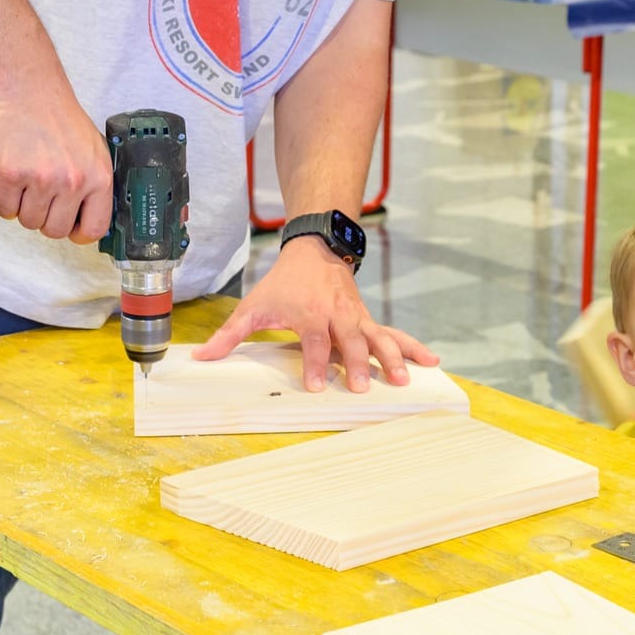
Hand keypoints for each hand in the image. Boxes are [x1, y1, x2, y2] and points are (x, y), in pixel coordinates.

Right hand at [0, 94, 111, 243]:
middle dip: (46, 218)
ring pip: (28, 222)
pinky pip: (5, 209)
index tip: (70, 226)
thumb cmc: (60, 120)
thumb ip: (93, 186)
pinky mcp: (11, 174)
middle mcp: (72, 181)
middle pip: (55, 230)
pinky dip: (5, 199)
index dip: (79, 232)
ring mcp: (41, 179)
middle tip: (43, 196)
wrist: (29, 93)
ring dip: (24, 207)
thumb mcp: (94, 151)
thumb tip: (88, 219)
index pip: (94, 228)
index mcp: (98, 177)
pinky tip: (13, 177)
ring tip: (28, 181)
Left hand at [193, 237, 438, 391]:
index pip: (312, 341)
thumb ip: (230, 334)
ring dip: (391, 358)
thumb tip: (203, 357)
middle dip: (356, 364)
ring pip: (378, 337)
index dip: (311, 363)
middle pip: (350, 341)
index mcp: (309, 313)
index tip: (313, 385)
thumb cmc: (284, 282)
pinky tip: (431, 360)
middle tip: (360, 387)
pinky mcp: (368, 319)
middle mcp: (337, 315)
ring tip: (404, 379)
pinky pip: (393, 333)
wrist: (316, 248)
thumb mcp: (255, 304)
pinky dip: (412, 346)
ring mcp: (356, 317)